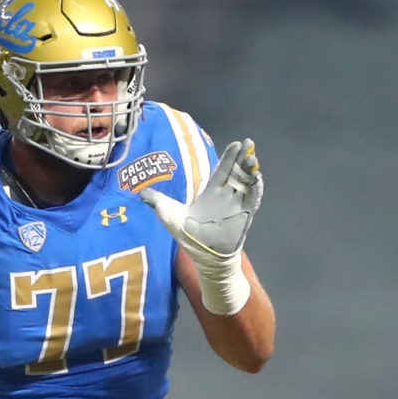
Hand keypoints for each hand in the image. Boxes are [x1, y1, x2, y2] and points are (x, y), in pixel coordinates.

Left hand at [141, 139, 262, 314]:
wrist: (203, 256)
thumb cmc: (188, 235)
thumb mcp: (169, 215)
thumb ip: (157, 202)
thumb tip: (140, 192)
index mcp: (211, 193)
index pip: (222, 171)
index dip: (229, 157)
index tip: (236, 143)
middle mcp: (226, 196)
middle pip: (237, 173)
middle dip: (243, 158)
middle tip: (249, 142)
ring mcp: (237, 206)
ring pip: (246, 184)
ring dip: (250, 172)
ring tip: (252, 160)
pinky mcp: (244, 216)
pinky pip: (252, 201)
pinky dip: (256, 190)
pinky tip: (257, 179)